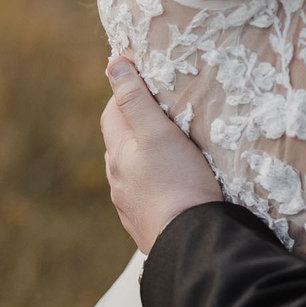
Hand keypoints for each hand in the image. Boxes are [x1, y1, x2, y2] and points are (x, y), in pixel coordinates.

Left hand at [102, 58, 221, 253]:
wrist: (191, 242)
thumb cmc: (178, 182)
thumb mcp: (158, 133)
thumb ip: (136, 99)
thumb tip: (113, 63)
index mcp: (119, 154)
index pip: (112, 112)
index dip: (124, 91)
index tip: (145, 77)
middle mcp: (118, 180)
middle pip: (120, 141)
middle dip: (135, 122)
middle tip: (161, 109)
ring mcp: (131, 205)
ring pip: (132, 170)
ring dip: (145, 155)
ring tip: (170, 147)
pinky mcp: (147, 224)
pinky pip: (145, 195)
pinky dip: (154, 181)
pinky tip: (172, 184)